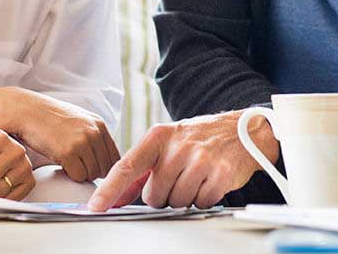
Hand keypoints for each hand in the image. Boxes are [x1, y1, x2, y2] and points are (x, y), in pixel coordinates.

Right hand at [1, 87, 119, 182]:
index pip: (115, 157)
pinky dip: (70, 175)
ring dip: (80, 174)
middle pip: (105, 168)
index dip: (104, 167)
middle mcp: (93, 132)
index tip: (93, 169)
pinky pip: (78, 176)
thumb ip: (93, 136)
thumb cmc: (49, 118)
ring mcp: (81, 142)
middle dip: (92, 172)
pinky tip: (62, 166)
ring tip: (68, 164)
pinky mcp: (68, 152)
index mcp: (99, 125)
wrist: (27, 112)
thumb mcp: (79, 121)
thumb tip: (104, 159)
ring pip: (92, 174)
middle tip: (77, 167)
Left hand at [87, 110, 278, 210]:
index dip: (109, 190)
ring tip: (195, 176)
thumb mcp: (167, 145)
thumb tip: (116, 197)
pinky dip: (203, 198)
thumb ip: (140, 171)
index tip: (96, 206)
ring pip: (177, 201)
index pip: (127, 167)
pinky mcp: (220, 174)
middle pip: (154, 195)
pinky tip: (209, 180)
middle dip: (164, 194)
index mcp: (158, 136)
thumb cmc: (198, 139)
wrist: (241, 131)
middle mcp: (177, 146)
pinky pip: (200, 203)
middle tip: (179, 176)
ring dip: (184, 197)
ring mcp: (200, 159)